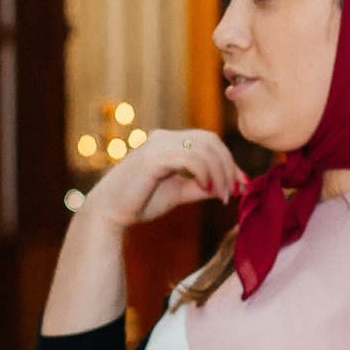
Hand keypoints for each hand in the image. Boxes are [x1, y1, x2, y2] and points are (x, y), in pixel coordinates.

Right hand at [80, 129, 245, 228]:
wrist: (109, 212)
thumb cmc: (139, 202)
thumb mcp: (178, 193)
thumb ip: (200, 186)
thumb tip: (228, 186)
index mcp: (169, 142)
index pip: (209, 142)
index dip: (229, 161)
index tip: (241, 185)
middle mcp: (164, 137)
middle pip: (211, 140)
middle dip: (229, 165)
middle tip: (235, 191)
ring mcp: (158, 144)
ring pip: (204, 148)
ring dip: (220, 172)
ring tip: (222, 195)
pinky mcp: (154, 157)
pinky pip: (191, 158)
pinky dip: (205, 173)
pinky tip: (207, 188)